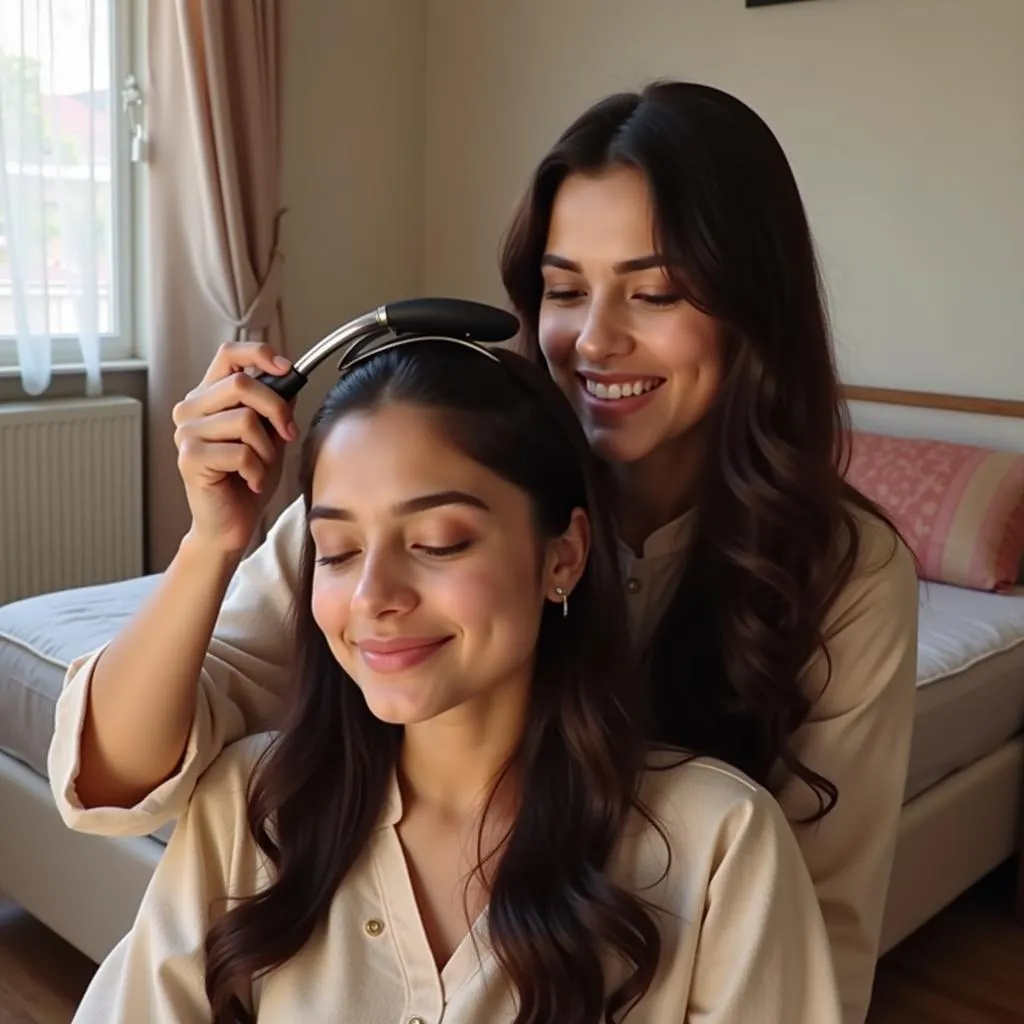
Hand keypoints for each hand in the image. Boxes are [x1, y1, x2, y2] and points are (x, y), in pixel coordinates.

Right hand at [172, 341, 297, 554]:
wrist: (231, 525)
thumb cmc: (247, 480)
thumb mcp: (270, 437)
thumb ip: (275, 407)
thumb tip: (290, 378)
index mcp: (208, 397)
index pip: (228, 355)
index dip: (260, 355)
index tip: (287, 370)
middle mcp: (191, 410)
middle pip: (242, 384)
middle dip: (277, 410)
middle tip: (288, 434)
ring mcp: (186, 433)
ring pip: (244, 420)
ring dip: (266, 449)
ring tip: (261, 467)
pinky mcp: (190, 458)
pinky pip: (240, 452)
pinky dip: (257, 470)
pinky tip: (252, 481)